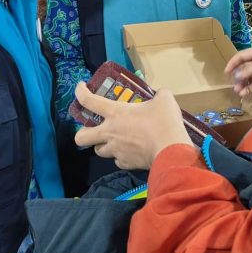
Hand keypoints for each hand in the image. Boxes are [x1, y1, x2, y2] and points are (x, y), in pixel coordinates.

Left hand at [74, 82, 192, 169]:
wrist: (171, 150)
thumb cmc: (164, 122)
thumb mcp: (164, 99)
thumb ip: (159, 95)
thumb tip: (161, 95)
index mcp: (115, 113)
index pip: (88, 101)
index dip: (80, 93)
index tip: (80, 88)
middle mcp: (110, 132)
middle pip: (81, 137)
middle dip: (82, 133)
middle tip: (93, 128)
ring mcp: (116, 151)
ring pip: (99, 151)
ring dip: (104, 145)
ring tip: (114, 140)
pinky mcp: (125, 164)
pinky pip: (117, 161)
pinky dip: (121, 156)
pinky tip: (130, 152)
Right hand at [225, 45, 251, 96]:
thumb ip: (248, 70)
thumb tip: (236, 75)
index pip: (242, 55)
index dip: (233, 63)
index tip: (226, 72)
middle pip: (245, 67)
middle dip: (238, 75)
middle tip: (232, 83)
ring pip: (250, 77)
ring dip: (243, 83)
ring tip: (237, 90)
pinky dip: (250, 88)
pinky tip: (244, 93)